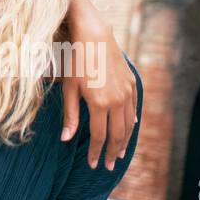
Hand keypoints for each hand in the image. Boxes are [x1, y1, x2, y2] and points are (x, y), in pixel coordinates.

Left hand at [61, 0, 137, 170]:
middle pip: (117, 134)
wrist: (94, 34)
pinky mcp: (131, 82)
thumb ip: (70, 115)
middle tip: (108, 166)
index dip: (95, 152)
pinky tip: (130, 126)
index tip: (92, 164)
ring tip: (119, 153)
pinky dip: (132, 120)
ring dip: (124, 140)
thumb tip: (66, 139)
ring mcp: (127, 92)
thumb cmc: (75, 60)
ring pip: (128, 123)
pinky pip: (134, 107)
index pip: (98, 136)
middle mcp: (117, 101)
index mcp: (99, 104)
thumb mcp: (69, 88)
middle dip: (111, 152)